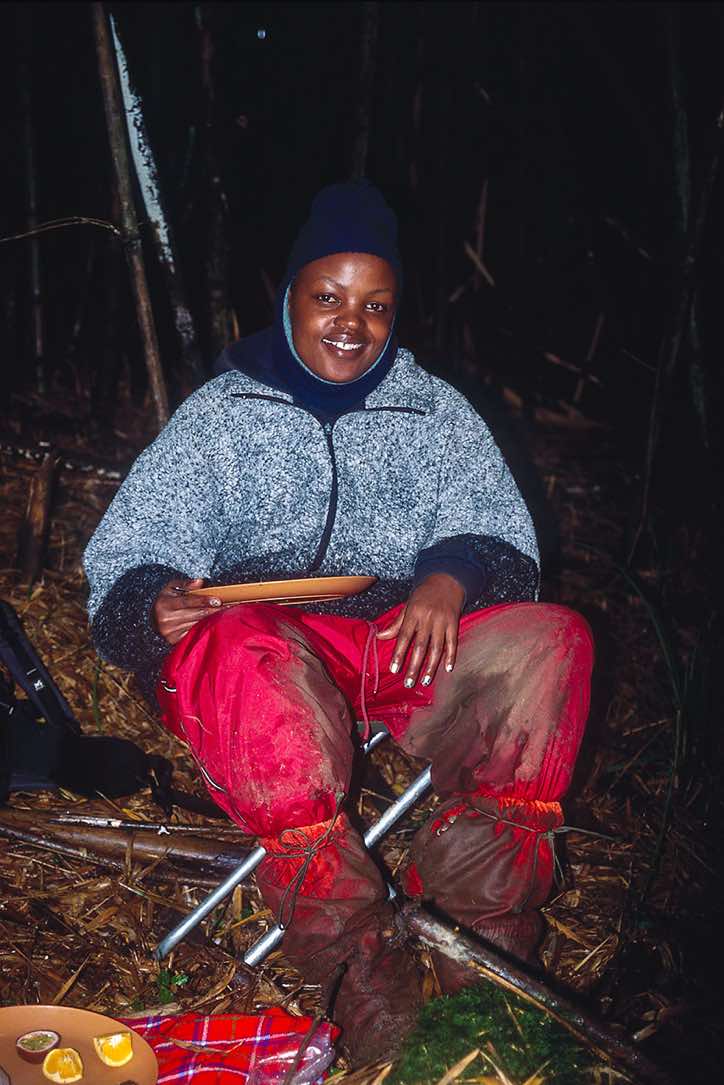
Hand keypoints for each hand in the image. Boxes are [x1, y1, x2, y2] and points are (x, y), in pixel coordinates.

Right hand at [152, 577, 222, 645]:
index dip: (203, 600)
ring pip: (198, 624)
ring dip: (214, 619)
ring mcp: (170, 633)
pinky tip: (217, 623)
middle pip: (196, 614)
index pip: (187, 602)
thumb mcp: (171, 588)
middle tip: (231, 605)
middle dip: (215, 609)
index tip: (218, 600)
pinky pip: (195, 633)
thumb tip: (200, 581)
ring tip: (228, 613)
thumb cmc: (166, 601)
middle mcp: (166, 620)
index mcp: (164, 604)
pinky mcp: (175, 641)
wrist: (153, 619)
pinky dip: (207, 628)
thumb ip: (186, 584)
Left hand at [376, 573, 464, 687]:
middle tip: (409, 683)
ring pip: (436, 648)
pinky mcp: (454, 623)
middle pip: (420, 646)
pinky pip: (452, 642)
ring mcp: (442, 621)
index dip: (399, 654)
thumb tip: (380, 637)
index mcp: (413, 614)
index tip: (394, 669)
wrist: (447, 580)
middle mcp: (428, 618)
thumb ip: (396, 623)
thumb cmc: (424, 595)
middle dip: (414, 666)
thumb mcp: (408, 606)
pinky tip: (448, 669)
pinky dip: (451, 656)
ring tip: (426, 681)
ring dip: (431, 666)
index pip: (404, 637)